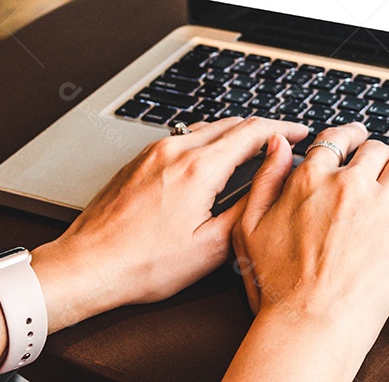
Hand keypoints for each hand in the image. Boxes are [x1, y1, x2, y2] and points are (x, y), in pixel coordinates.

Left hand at [30, 116, 308, 331]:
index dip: (284, 129)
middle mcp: (176, 149)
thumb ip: (248, 206)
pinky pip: (184, 138)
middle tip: (284, 142)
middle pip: (232, 123)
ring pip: (207, 128)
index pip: (254, 131)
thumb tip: (272, 182)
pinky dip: (209, 141)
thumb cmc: (143, 265)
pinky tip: (213, 161)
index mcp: (199, 168)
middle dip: (264, 130)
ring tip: (254, 151)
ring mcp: (154, 151)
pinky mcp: (139, 160)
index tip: (301, 133)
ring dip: (236, 134)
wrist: (86, 265)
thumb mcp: (211, 246)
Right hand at [229, 122, 388, 377]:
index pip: (335, 141)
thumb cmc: (277, 283)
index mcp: (311, 179)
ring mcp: (382, 206)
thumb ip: (266, 179)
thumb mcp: (250, 224)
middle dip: (383, 148)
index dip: (348, 133)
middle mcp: (349, 185)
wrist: (310, 320)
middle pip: (374, 150)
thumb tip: (277, 145)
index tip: (355, 134)